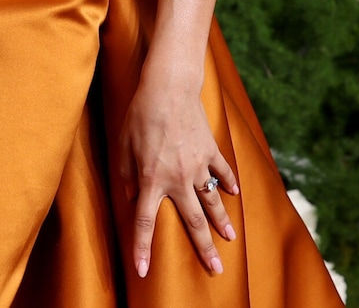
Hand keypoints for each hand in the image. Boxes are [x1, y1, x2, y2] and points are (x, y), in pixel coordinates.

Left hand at [118, 66, 239, 278]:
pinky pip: (222, 171)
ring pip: (213, 201)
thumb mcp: (123, 148)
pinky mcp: (210, 150)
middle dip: (204, 249)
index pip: (145, 222)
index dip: (142, 248)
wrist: (169, 88)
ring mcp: (198, 165)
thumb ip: (126, 178)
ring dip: (222, 223)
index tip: (143, 270)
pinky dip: (229, 183)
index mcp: (151, 180)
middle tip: (215, 269)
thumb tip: (130, 199)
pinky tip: (235, 194)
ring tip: (231, 240)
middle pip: (193, 222)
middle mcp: (178, 179)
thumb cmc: (139, 116)